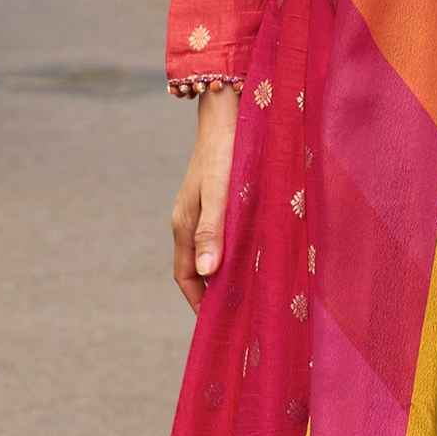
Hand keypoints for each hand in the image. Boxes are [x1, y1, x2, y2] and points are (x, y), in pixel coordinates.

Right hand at [170, 89, 238, 308]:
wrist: (228, 112)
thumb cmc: (226, 152)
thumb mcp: (220, 194)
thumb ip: (213, 231)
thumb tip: (208, 273)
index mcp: (184, 224)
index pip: (186, 276)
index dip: (199, 302)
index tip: (216, 324)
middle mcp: (188, 220)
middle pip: (196, 268)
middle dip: (212, 293)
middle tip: (237, 315)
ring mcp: (201, 209)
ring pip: (209, 252)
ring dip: (223, 273)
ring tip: (247, 292)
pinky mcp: (216, 198)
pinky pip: (219, 235)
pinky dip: (231, 252)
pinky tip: (252, 255)